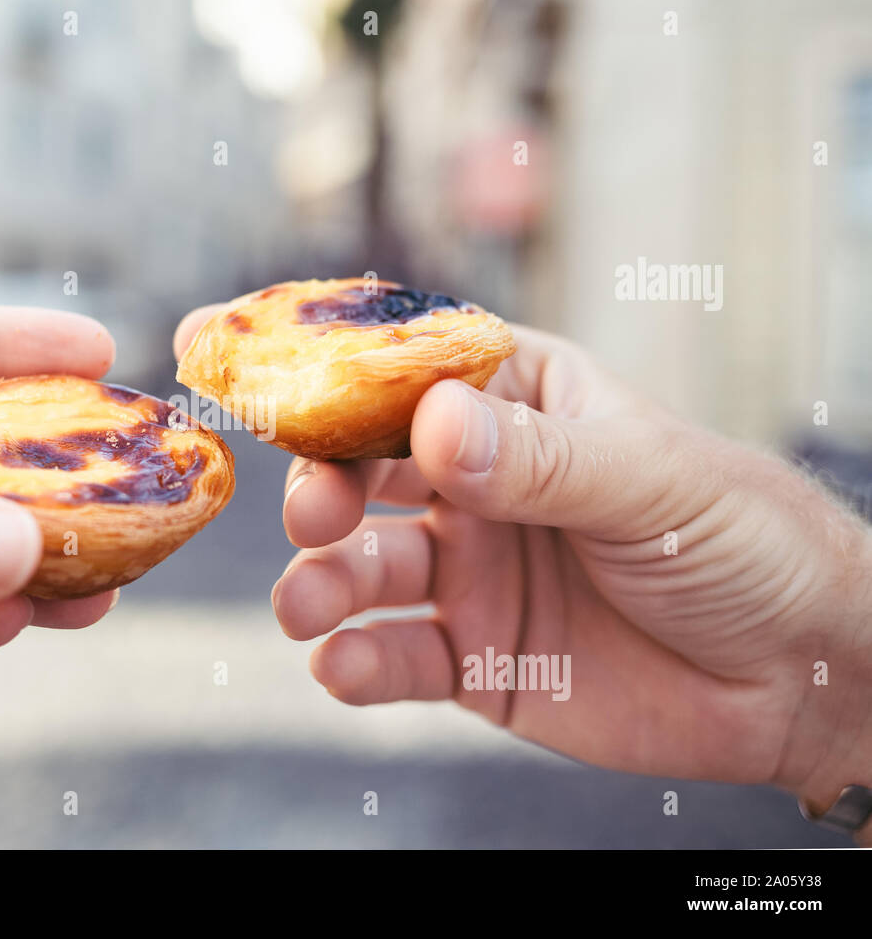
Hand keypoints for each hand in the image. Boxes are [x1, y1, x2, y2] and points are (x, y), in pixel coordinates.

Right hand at [177, 308, 871, 839]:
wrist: (797, 677)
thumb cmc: (739, 539)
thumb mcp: (650, 480)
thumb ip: (538, 459)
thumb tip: (428, 424)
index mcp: (517, 407)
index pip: (404, 373)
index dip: (320, 367)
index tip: (239, 359)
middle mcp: (478, 484)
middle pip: (362, 474)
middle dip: (321, 490)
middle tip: (313, 516)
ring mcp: (470, 572)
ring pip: (363, 571)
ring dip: (321, 584)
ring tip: (306, 608)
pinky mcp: (474, 659)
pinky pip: (396, 660)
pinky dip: (359, 666)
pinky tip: (344, 670)